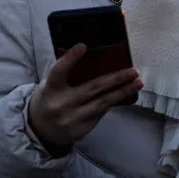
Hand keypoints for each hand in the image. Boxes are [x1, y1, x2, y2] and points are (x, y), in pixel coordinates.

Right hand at [28, 44, 142, 151]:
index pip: (58, 71)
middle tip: (133, 71)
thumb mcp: (50, 84)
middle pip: (92, 88)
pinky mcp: (80, 130)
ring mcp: (71, 119)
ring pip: (102, 103)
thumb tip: (93, 53)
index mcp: (50, 89)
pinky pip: (100, 113)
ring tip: (138, 83)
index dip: (70, 58)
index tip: (83, 46)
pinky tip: (123, 95)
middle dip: (116, 79)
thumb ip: (66, 72)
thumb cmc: (50, 99)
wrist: (40, 131)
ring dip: (122, 92)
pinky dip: (111, 103)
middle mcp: (60, 104)